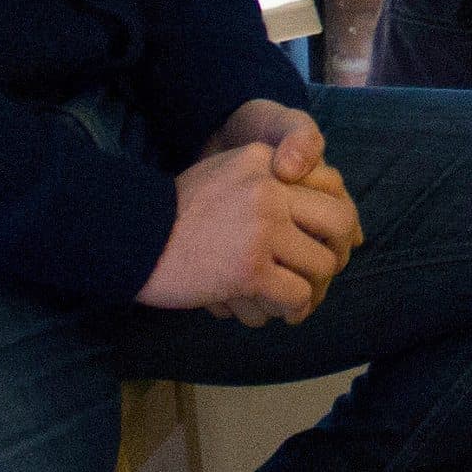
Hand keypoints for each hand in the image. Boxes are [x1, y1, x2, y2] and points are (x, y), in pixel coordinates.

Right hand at [138, 108, 360, 323]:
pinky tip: (278, 310)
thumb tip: (310, 195)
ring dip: (313, 287)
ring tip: (296, 297)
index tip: (329, 238)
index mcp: (264, 160)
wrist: (132, 238)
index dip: (336, 215)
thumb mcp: (226, 173)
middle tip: (323, 271)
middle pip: (340, 221)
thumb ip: (268, 178)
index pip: (330, 182)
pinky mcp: (250, 269)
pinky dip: (292, 308)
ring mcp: (262, 228)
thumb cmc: (177, 212)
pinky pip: (295, 295)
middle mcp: (270, 188)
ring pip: (322, 264)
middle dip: (338, 251)